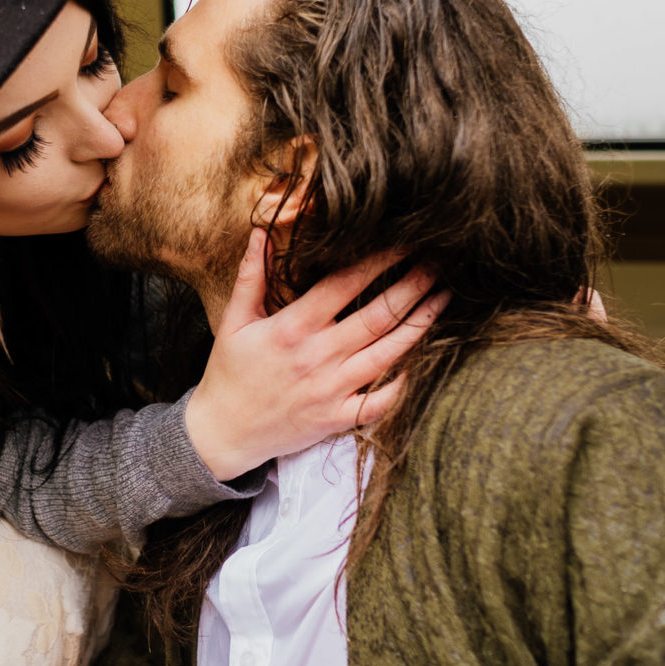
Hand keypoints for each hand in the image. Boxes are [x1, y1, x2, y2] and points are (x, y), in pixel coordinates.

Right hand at [185, 228, 447, 481]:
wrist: (221, 433)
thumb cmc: (228, 373)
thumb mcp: (234, 321)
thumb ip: (251, 276)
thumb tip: (261, 232)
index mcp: (293, 328)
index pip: (344, 284)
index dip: (378, 260)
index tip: (403, 241)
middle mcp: (317, 356)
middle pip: (377, 316)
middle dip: (412, 286)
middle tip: (439, 263)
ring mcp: (330, 390)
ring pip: (387, 354)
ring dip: (419, 325)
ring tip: (443, 298)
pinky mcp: (336, 419)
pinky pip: (379, 403)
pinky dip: (403, 386)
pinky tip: (423, 362)